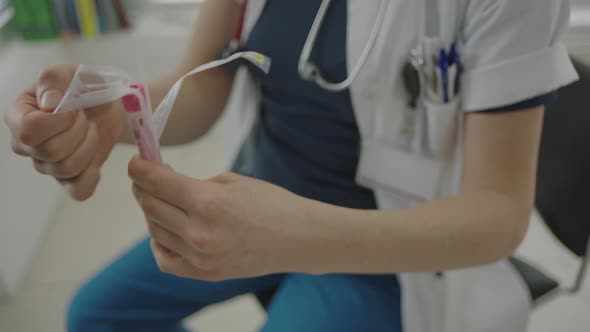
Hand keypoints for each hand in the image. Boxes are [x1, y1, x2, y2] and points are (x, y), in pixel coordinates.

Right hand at [4, 64, 124, 200]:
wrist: (107, 105)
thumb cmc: (83, 86)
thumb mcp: (71, 72)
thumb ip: (55, 78)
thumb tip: (50, 104)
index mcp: (19, 115)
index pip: (29, 131)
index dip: (58, 121)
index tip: (72, 107)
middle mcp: (26, 144)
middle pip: (51, 152)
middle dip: (78, 131)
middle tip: (85, 117)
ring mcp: (46, 164)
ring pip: (66, 169)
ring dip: (89, 147)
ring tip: (91, 130)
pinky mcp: (69, 179)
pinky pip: (78, 190)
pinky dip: (91, 176)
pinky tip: (95, 160)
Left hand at [128, 156, 314, 280]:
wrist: (298, 239)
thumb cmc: (271, 204)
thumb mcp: (232, 181)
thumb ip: (194, 183)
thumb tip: (164, 182)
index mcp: (207, 202)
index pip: (155, 182)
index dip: (139, 168)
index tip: (136, 162)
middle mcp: (198, 232)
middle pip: (149, 205)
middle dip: (144, 187)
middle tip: (150, 178)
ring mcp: (200, 256)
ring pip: (155, 230)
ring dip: (153, 211)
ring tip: (165, 201)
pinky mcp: (204, 273)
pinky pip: (165, 259)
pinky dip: (160, 242)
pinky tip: (167, 229)